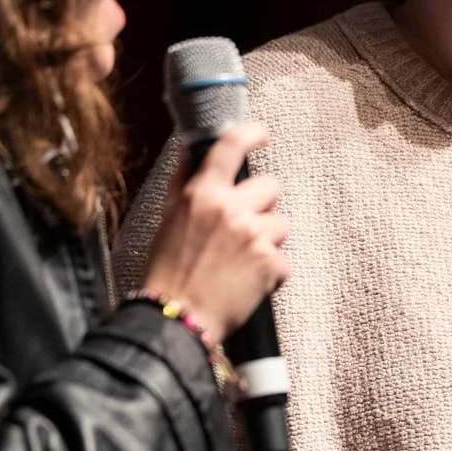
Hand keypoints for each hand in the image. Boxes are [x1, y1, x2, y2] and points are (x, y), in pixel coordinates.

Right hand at [137, 123, 286, 339]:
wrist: (175, 316)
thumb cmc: (168, 272)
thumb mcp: (168, 218)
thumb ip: (185, 182)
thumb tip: (190, 150)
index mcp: (202, 193)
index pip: (231, 146)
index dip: (251, 133)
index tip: (262, 135)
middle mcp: (230, 208)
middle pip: (271, 187)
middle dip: (263, 206)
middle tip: (244, 230)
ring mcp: (253, 235)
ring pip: (281, 224)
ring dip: (268, 241)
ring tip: (242, 262)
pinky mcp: (270, 263)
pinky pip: (283, 260)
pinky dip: (271, 274)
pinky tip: (248, 283)